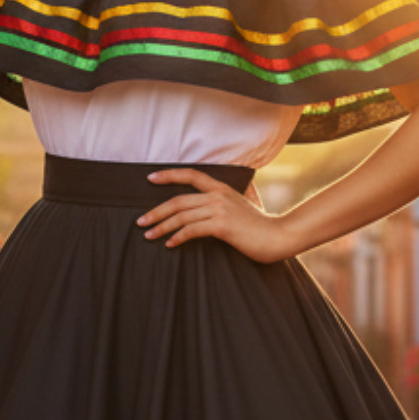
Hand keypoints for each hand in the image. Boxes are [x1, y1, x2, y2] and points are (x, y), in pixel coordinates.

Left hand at [137, 170, 294, 262]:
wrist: (278, 236)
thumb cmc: (260, 225)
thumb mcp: (244, 204)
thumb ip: (229, 199)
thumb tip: (215, 199)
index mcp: (221, 188)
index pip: (191, 175)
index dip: (169, 175)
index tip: (150, 178)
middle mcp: (218, 195)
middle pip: (178, 201)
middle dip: (156, 211)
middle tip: (141, 222)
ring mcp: (220, 209)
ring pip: (181, 216)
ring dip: (161, 227)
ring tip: (148, 235)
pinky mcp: (221, 225)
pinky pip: (191, 230)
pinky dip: (177, 237)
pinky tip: (170, 244)